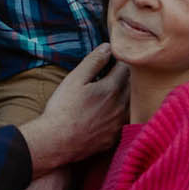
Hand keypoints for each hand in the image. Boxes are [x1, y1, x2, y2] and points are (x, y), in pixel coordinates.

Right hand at [18, 45, 128, 174]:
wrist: (56, 142)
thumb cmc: (63, 109)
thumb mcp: (75, 79)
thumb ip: (93, 61)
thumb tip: (108, 47)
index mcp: (112, 89)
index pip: (125, 68)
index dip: (119, 62)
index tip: (113, 60)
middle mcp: (121, 107)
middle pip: (132, 87)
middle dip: (126, 78)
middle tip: (116, 74)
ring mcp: (119, 124)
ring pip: (131, 106)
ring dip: (126, 97)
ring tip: (113, 94)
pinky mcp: (113, 139)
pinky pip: (123, 123)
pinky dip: (120, 115)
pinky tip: (109, 115)